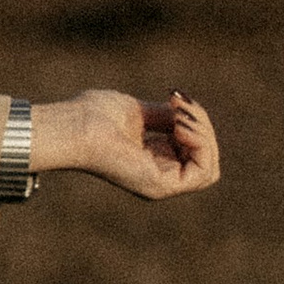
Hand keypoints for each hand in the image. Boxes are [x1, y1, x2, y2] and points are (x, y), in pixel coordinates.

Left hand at [25, 88, 219, 201]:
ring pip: (209, 166)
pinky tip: (179, 126)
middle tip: (178, 102)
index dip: (195, 122)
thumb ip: (166, 117)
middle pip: (206, 158)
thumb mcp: (140, 112)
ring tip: (179, 114)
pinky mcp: (161, 186)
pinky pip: (203, 172)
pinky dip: (200, 144)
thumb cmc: (94, 116)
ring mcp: (161, 184)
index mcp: (153, 162)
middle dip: (201, 124)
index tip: (174, 98)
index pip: (196, 151)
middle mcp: (159, 177)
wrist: (74, 126)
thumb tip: (189, 113)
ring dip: (203, 133)